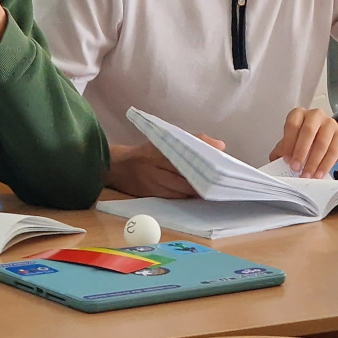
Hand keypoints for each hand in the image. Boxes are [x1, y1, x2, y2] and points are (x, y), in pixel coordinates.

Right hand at [108, 138, 224, 197]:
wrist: (117, 167)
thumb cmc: (146, 152)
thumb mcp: (165, 140)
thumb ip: (192, 140)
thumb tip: (220, 146)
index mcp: (159, 148)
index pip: (185, 151)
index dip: (203, 157)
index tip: (219, 161)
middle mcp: (154, 165)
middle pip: (184, 174)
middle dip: (203, 180)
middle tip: (221, 182)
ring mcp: (151, 182)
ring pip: (179, 189)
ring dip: (196, 191)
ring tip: (214, 191)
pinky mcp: (149, 194)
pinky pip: (172, 198)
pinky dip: (186, 197)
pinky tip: (198, 197)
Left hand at [269, 108, 337, 177]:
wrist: (331, 139)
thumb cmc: (308, 140)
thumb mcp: (293, 141)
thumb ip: (282, 149)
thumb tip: (274, 160)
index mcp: (299, 114)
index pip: (292, 124)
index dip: (289, 142)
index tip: (286, 158)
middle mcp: (315, 115)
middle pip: (308, 131)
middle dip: (300, 152)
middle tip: (295, 167)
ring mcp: (330, 124)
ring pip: (321, 143)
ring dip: (312, 162)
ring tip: (306, 174)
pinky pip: (333, 152)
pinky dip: (324, 165)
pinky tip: (318, 174)